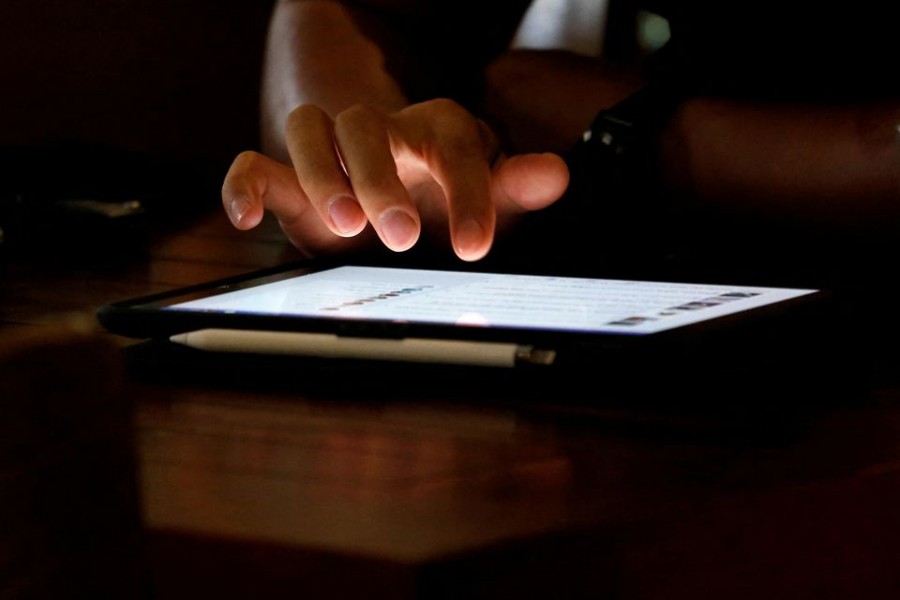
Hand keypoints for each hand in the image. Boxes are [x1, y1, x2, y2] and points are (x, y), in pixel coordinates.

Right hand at [222, 98, 568, 260]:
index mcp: (435, 130)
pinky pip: (253, 164)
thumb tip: (556, 174)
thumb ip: (516, 189)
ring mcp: (331, 152)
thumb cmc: (449, 201)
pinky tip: (246, 219)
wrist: (404, 207)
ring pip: (308, 129)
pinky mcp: (290, 180)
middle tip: (401, 236)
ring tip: (343, 223)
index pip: (452, 144)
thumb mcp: (489, 200)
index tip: (475, 248)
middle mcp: (379, 132)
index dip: (467, 193)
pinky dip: (244, 186)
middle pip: (365, 127)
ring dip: (320, 173)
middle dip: (381, 180)